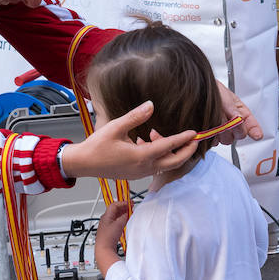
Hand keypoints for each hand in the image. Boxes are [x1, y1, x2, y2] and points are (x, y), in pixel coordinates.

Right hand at [59, 101, 197, 179]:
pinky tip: (146, 141)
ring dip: (168, 151)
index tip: (194, 132)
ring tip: (156, 133)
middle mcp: (144, 168)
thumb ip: (136, 116)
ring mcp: (140, 173)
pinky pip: (154, 165)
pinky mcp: (136, 174)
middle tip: (195, 140)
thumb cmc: (97, 147)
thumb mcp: (116, 127)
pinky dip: (157, 155)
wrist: (83, 164)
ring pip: (164, 164)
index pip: (169, 146)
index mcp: (141, 156)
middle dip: (187, 151)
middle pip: (174, 162)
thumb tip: (151, 105)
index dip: (183, 139)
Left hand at [94, 200, 129, 271]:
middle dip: (123, 208)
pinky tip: (125, 222)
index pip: (114, 205)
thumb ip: (124, 217)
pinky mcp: (109, 231)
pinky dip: (121, 220)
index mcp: (106, 216)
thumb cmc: (108, 238)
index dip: (123, 203)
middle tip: (131, 207)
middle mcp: (105, 220)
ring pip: (115, 216)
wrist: (104, 249)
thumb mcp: (119, 224)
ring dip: (123, 214)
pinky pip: (116, 222)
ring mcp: (106, 225)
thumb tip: (128, 212)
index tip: (130, 203)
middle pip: (115, 210)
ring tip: (130, 214)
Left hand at [215, 81, 262, 142]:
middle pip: (240, 135)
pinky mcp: (211, 136)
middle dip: (234, 128)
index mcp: (241, 114)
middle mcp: (233, 124)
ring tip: (215, 118)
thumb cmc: (213, 92)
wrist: (198, 93)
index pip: (252, 125)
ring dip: (221, 131)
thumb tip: (239, 119)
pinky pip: (215, 142)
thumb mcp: (226, 97)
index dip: (255, 131)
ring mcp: (222, 131)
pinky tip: (209, 126)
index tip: (257, 135)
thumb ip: (233, 110)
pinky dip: (212, 136)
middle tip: (226, 118)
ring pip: (227, 140)